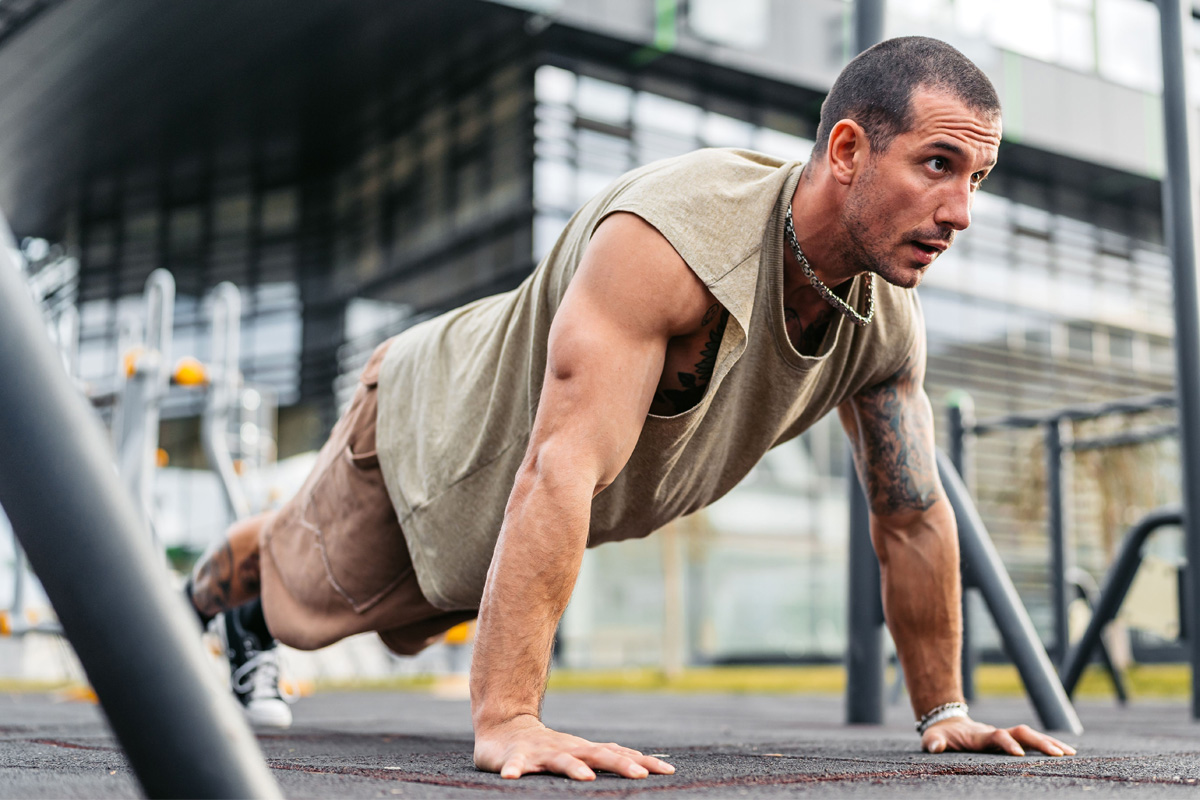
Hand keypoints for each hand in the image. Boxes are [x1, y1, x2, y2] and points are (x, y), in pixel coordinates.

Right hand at [474, 714, 675, 780]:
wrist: (505, 727)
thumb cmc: (549, 746)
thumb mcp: (580, 752)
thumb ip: (607, 756)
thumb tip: (644, 764)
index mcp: (584, 750)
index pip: (618, 754)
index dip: (642, 762)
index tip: (668, 771)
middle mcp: (568, 749)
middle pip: (598, 755)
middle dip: (620, 764)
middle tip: (640, 775)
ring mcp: (542, 752)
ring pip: (561, 760)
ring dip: (574, 768)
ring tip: (587, 778)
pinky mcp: (516, 757)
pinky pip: (515, 764)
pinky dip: (514, 769)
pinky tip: (511, 776)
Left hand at [922, 716, 1076, 756]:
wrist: (948, 722)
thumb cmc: (940, 734)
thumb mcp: (932, 737)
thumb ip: (933, 741)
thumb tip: (934, 746)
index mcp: (979, 735)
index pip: (996, 736)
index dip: (1006, 743)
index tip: (1018, 753)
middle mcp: (996, 733)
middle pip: (1021, 733)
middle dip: (1039, 742)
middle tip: (1059, 754)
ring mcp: (1004, 736)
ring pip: (1030, 736)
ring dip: (1049, 743)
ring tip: (1070, 753)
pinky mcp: (1010, 741)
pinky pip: (1032, 742)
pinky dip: (1048, 746)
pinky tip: (1066, 754)